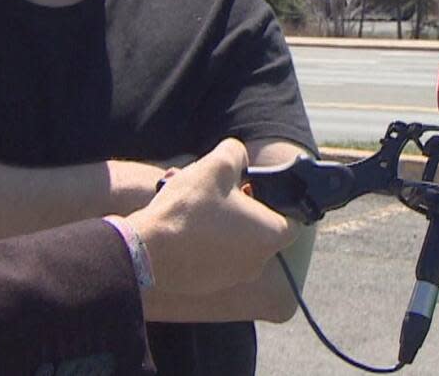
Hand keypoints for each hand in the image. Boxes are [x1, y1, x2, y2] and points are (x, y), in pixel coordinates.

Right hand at [125, 138, 299, 296]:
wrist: (144, 250)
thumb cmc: (188, 209)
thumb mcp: (217, 165)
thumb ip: (237, 153)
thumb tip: (238, 156)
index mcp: (269, 236)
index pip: (293, 220)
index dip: (276, 201)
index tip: (253, 189)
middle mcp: (256, 263)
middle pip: (260, 230)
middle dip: (242, 208)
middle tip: (221, 193)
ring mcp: (231, 277)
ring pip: (235, 243)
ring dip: (221, 222)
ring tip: (195, 203)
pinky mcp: (207, 285)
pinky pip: (214, 258)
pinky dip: (204, 241)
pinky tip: (183, 223)